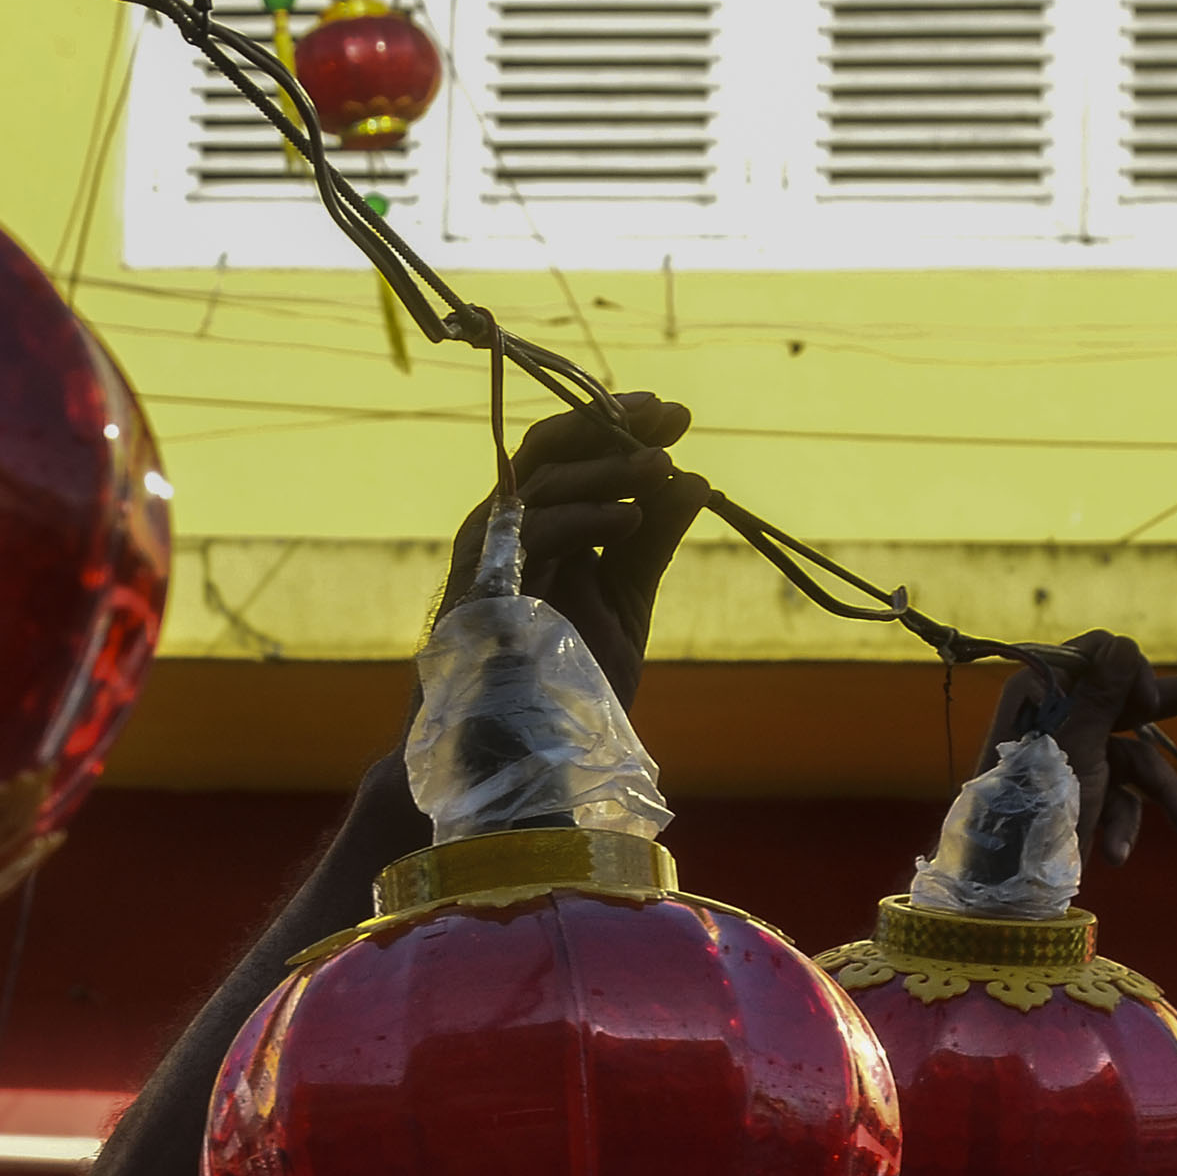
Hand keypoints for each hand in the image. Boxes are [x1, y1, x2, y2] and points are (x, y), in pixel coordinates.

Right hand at [440, 392, 705, 703]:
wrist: (524, 761)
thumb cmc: (567, 689)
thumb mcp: (625, 605)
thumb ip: (650, 545)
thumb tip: (694, 478)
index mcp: (537, 533)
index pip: (570, 458)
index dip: (616, 428)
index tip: (671, 414)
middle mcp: (506, 535)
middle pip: (546, 454)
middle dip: (608, 426)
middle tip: (668, 414)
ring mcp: (489, 559)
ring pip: (539, 485)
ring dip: (604, 468)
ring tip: (663, 463)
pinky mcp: (482, 592)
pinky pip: (532, 536)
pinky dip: (583, 518)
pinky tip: (629, 517)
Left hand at [981, 630, 1176, 872]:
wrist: (1000, 884)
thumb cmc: (1032, 805)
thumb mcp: (1074, 744)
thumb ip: (1103, 694)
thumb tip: (1124, 643)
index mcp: (1044, 691)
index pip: (1104, 654)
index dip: (1133, 673)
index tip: (1148, 705)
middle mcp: (1061, 717)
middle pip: (1132, 701)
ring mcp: (1075, 757)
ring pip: (1137, 760)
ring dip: (1165, 796)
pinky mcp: (1084, 795)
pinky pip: (1122, 799)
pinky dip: (1123, 825)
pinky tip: (1115, 855)